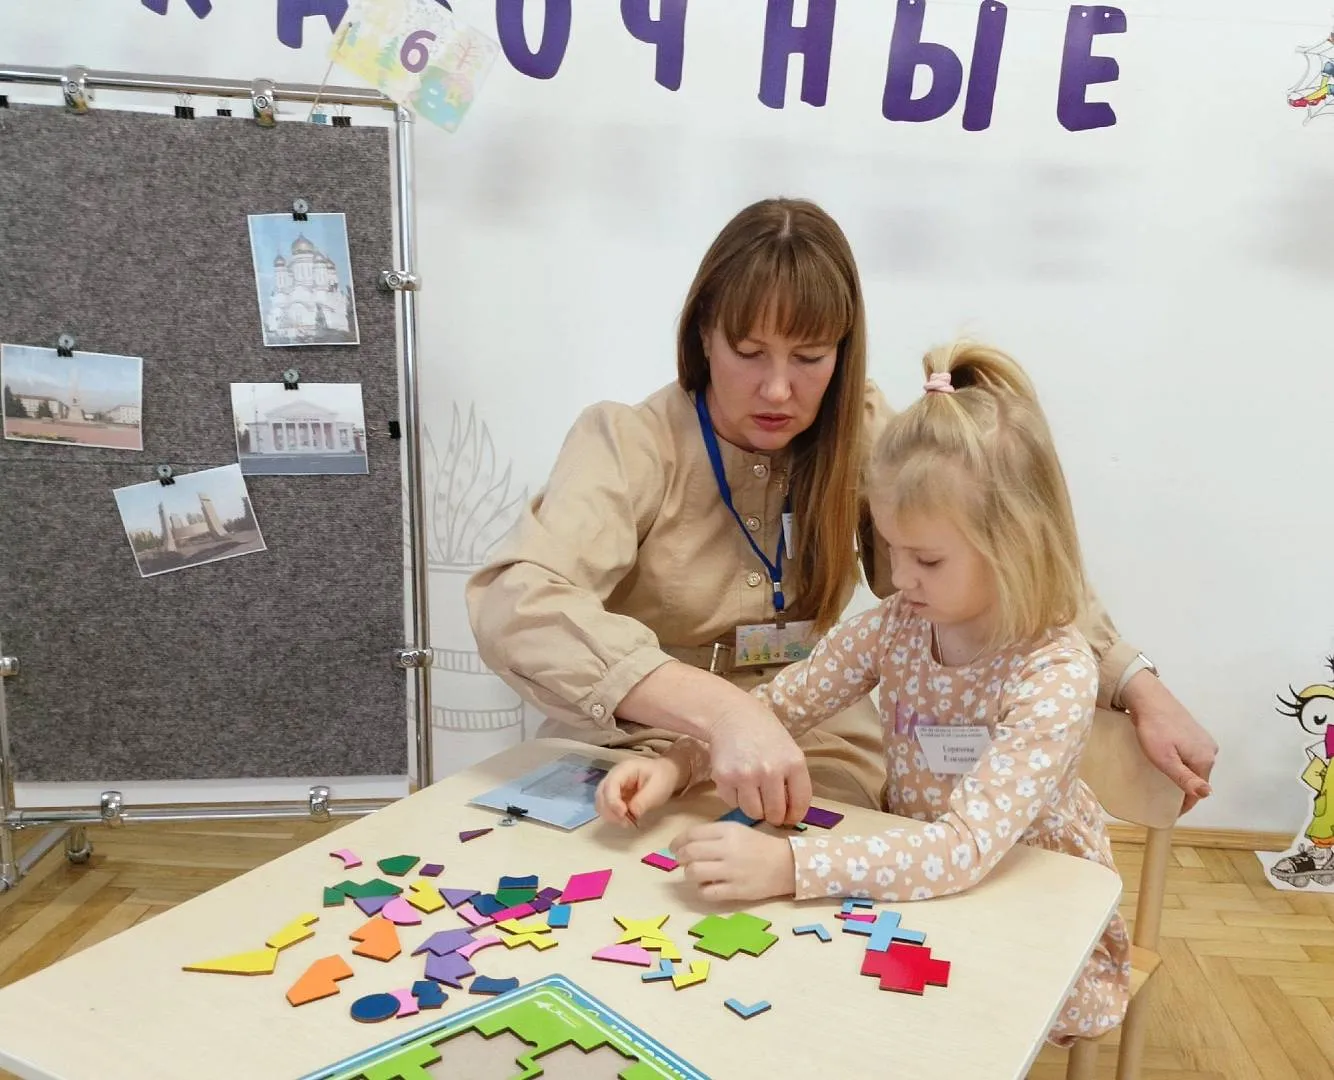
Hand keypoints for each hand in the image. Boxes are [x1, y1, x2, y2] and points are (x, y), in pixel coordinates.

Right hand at [595, 755, 682, 826]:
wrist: (665, 775)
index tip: (624, 814)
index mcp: (624, 770)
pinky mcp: (614, 797)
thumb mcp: (657, 788)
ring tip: (628, 823)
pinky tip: (626, 820)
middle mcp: (613, 777)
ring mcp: (612, 787)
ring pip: (601, 803)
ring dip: (611, 816)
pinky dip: (613, 816)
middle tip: (627, 822)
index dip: (613, 801)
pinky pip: (607, 808)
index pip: (610, 784)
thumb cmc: (662, 778)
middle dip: (610, 811)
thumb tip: (631, 813)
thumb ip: (643, 800)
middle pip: (601, 795)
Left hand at [668, 822, 795, 901]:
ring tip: (696, 874)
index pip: (692, 834)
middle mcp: (728, 848)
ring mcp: (731, 871)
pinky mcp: (736, 890)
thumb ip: (713, 834)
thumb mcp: (737, 830)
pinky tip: (708, 886)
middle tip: (681, 862)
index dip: (678, 842)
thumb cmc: (759, 845)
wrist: (787, 865)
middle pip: (689, 853)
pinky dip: (702, 890)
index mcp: (728, 830)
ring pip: (694, 872)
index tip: (674, 848)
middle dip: (679, 858)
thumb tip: (685, 844)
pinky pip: (707, 892)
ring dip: (689, 874)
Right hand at [706, 703, 811, 826]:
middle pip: (775, 813)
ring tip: (753, 792)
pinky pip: (732, 803)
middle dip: (773, 816)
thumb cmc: (765, 734)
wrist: (732, 716)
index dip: (795, 816)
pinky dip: (735, 798)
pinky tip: (738, 781)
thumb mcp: (789, 751)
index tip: (789, 817)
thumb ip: (794, 780)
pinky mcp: (724, 777)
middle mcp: (771, 770)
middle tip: (769, 809)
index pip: (800, 804)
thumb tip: (790, 815)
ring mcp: (746, 775)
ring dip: (754, 808)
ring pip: (753, 812)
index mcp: (793, 763)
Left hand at [1122, 671, 1217, 813]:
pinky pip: (1190, 755)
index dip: (1185, 805)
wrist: (1148, 698)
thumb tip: (1208, 794)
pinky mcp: (1194, 732)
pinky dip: (1181, 762)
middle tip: (1163, 797)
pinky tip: (1167, 762)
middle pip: (1198, 779)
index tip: (1170, 813)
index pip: (1198, 791)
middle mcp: (1210, 749)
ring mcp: (1203, 739)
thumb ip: (1185, 778)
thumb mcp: (1165, 758)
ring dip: (1182, 775)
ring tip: (1163, 781)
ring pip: (1194, 766)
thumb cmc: (1153, 728)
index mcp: (1205, 759)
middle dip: (1184, 790)